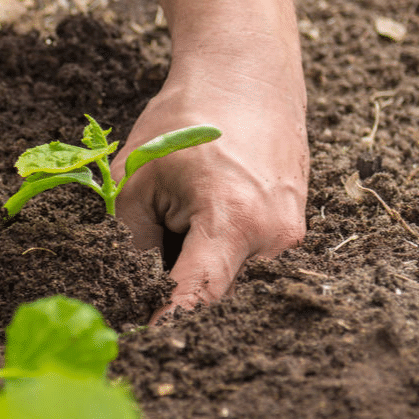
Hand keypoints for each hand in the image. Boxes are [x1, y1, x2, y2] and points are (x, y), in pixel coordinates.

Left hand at [112, 49, 307, 320]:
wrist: (247, 71)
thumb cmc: (188, 116)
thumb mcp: (138, 178)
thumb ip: (129, 244)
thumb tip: (124, 293)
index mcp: (233, 221)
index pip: (196, 299)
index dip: (165, 324)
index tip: (139, 348)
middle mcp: (274, 237)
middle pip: (216, 292)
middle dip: (177, 289)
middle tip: (144, 269)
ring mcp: (290, 233)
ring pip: (233, 276)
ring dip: (200, 265)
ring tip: (181, 217)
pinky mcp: (293, 226)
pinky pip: (250, 256)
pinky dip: (219, 248)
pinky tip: (204, 210)